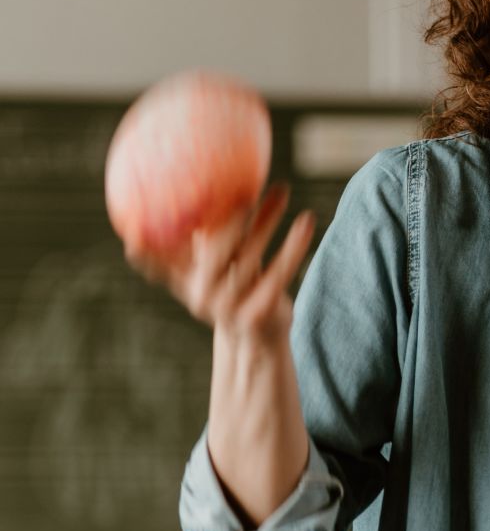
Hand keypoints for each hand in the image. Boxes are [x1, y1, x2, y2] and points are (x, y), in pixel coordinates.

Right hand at [123, 183, 315, 345]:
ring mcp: (229, 307)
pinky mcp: (258, 314)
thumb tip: (183, 196)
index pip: (169, 256)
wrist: (255, 339)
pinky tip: (306, 220)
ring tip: (282, 191)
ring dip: (268, 220)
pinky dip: (294, 244)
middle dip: (230, 219)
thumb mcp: (207, 268)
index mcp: (187, 280)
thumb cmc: (232, 290)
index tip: (142, 222)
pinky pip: (279, 272)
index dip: (151, 245)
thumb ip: (195, 238)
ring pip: (250, 256)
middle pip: (215, 251)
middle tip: (244, 191)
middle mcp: (203, 295)